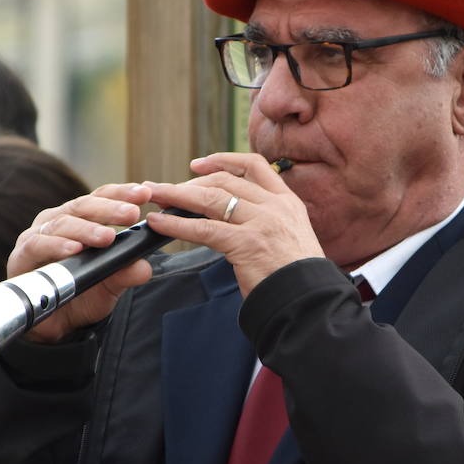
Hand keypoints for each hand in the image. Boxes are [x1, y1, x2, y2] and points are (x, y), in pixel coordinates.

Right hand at [7, 182, 155, 342]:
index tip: (144, 194)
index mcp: (80, 220)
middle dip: (109, 209)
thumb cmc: (79, 295)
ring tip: (107, 237)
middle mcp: (57, 222)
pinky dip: (56, 245)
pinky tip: (74, 249)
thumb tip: (144, 267)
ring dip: (86, 229)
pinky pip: (38, 244)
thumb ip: (125, 274)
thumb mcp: (109, 285)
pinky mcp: (21, 255)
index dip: (121, 194)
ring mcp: (38, 236)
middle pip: (83, 206)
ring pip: (62, 222)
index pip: (100, 198)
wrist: (52, 324)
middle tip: (132, 214)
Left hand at [142, 153, 322, 296]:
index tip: (199, 164)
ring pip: (211, 199)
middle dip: (190, 182)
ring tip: (153, 196)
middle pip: (225, 181)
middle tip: (163, 187)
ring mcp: (262, 222)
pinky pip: (204, 228)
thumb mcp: (291, 240)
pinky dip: (177, 223)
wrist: (311, 302)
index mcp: (288, 202)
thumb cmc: (298, 280)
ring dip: (176, 195)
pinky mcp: (247, 243)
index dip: (223, 160)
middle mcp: (276, 206)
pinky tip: (159, 223)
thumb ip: (268, 224)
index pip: (254, 166)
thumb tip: (235, 221)